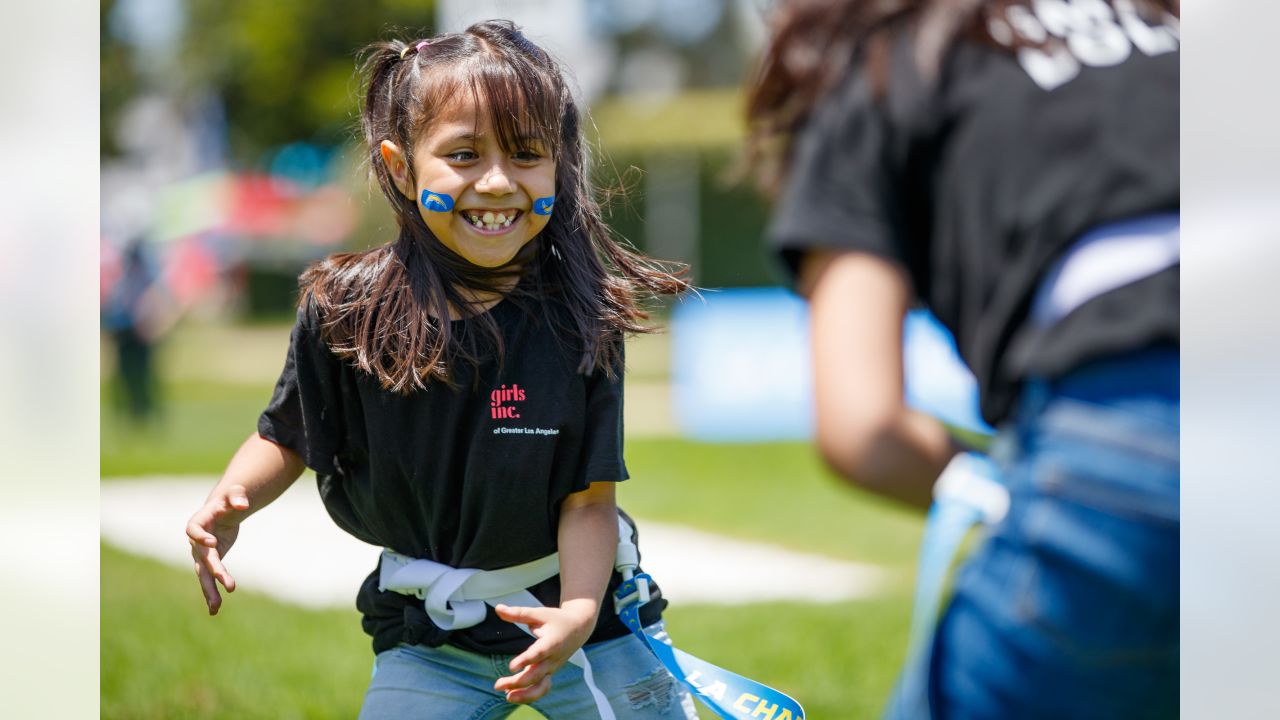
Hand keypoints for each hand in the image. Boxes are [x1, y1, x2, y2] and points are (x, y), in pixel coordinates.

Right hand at [185, 484, 250, 615]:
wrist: (224, 510)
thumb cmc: (230, 499)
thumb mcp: (235, 493)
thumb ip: (237, 496)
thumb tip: (242, 504)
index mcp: (199, 522)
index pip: (193, 530)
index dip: (200, 537)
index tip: (212, 544)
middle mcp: (196, 541)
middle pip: (202, 557)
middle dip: (214, 571)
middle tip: (227, 584)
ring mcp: (201, 554)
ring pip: (202, 574)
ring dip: (209, 591)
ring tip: (216, 608)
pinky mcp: (209, 562)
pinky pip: (208, 580)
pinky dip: (211, 594)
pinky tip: (215, 611)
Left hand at [492, 600, 598, 703]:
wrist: (579, 628)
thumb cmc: (557, 619)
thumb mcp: (539, 613)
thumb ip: (518, 613)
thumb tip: (498, 609)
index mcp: (552, 642)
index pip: (538, 654)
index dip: (525, 660)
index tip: (511, 667)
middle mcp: (553, 658)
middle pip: (536, 675)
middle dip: (517, 683)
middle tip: (497, 685)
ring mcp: (552, 668)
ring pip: (541, 687)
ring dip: (524, 695)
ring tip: (506, 696)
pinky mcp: (550, 672)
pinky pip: (541, 688)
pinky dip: (529, 695)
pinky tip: (511, 694)